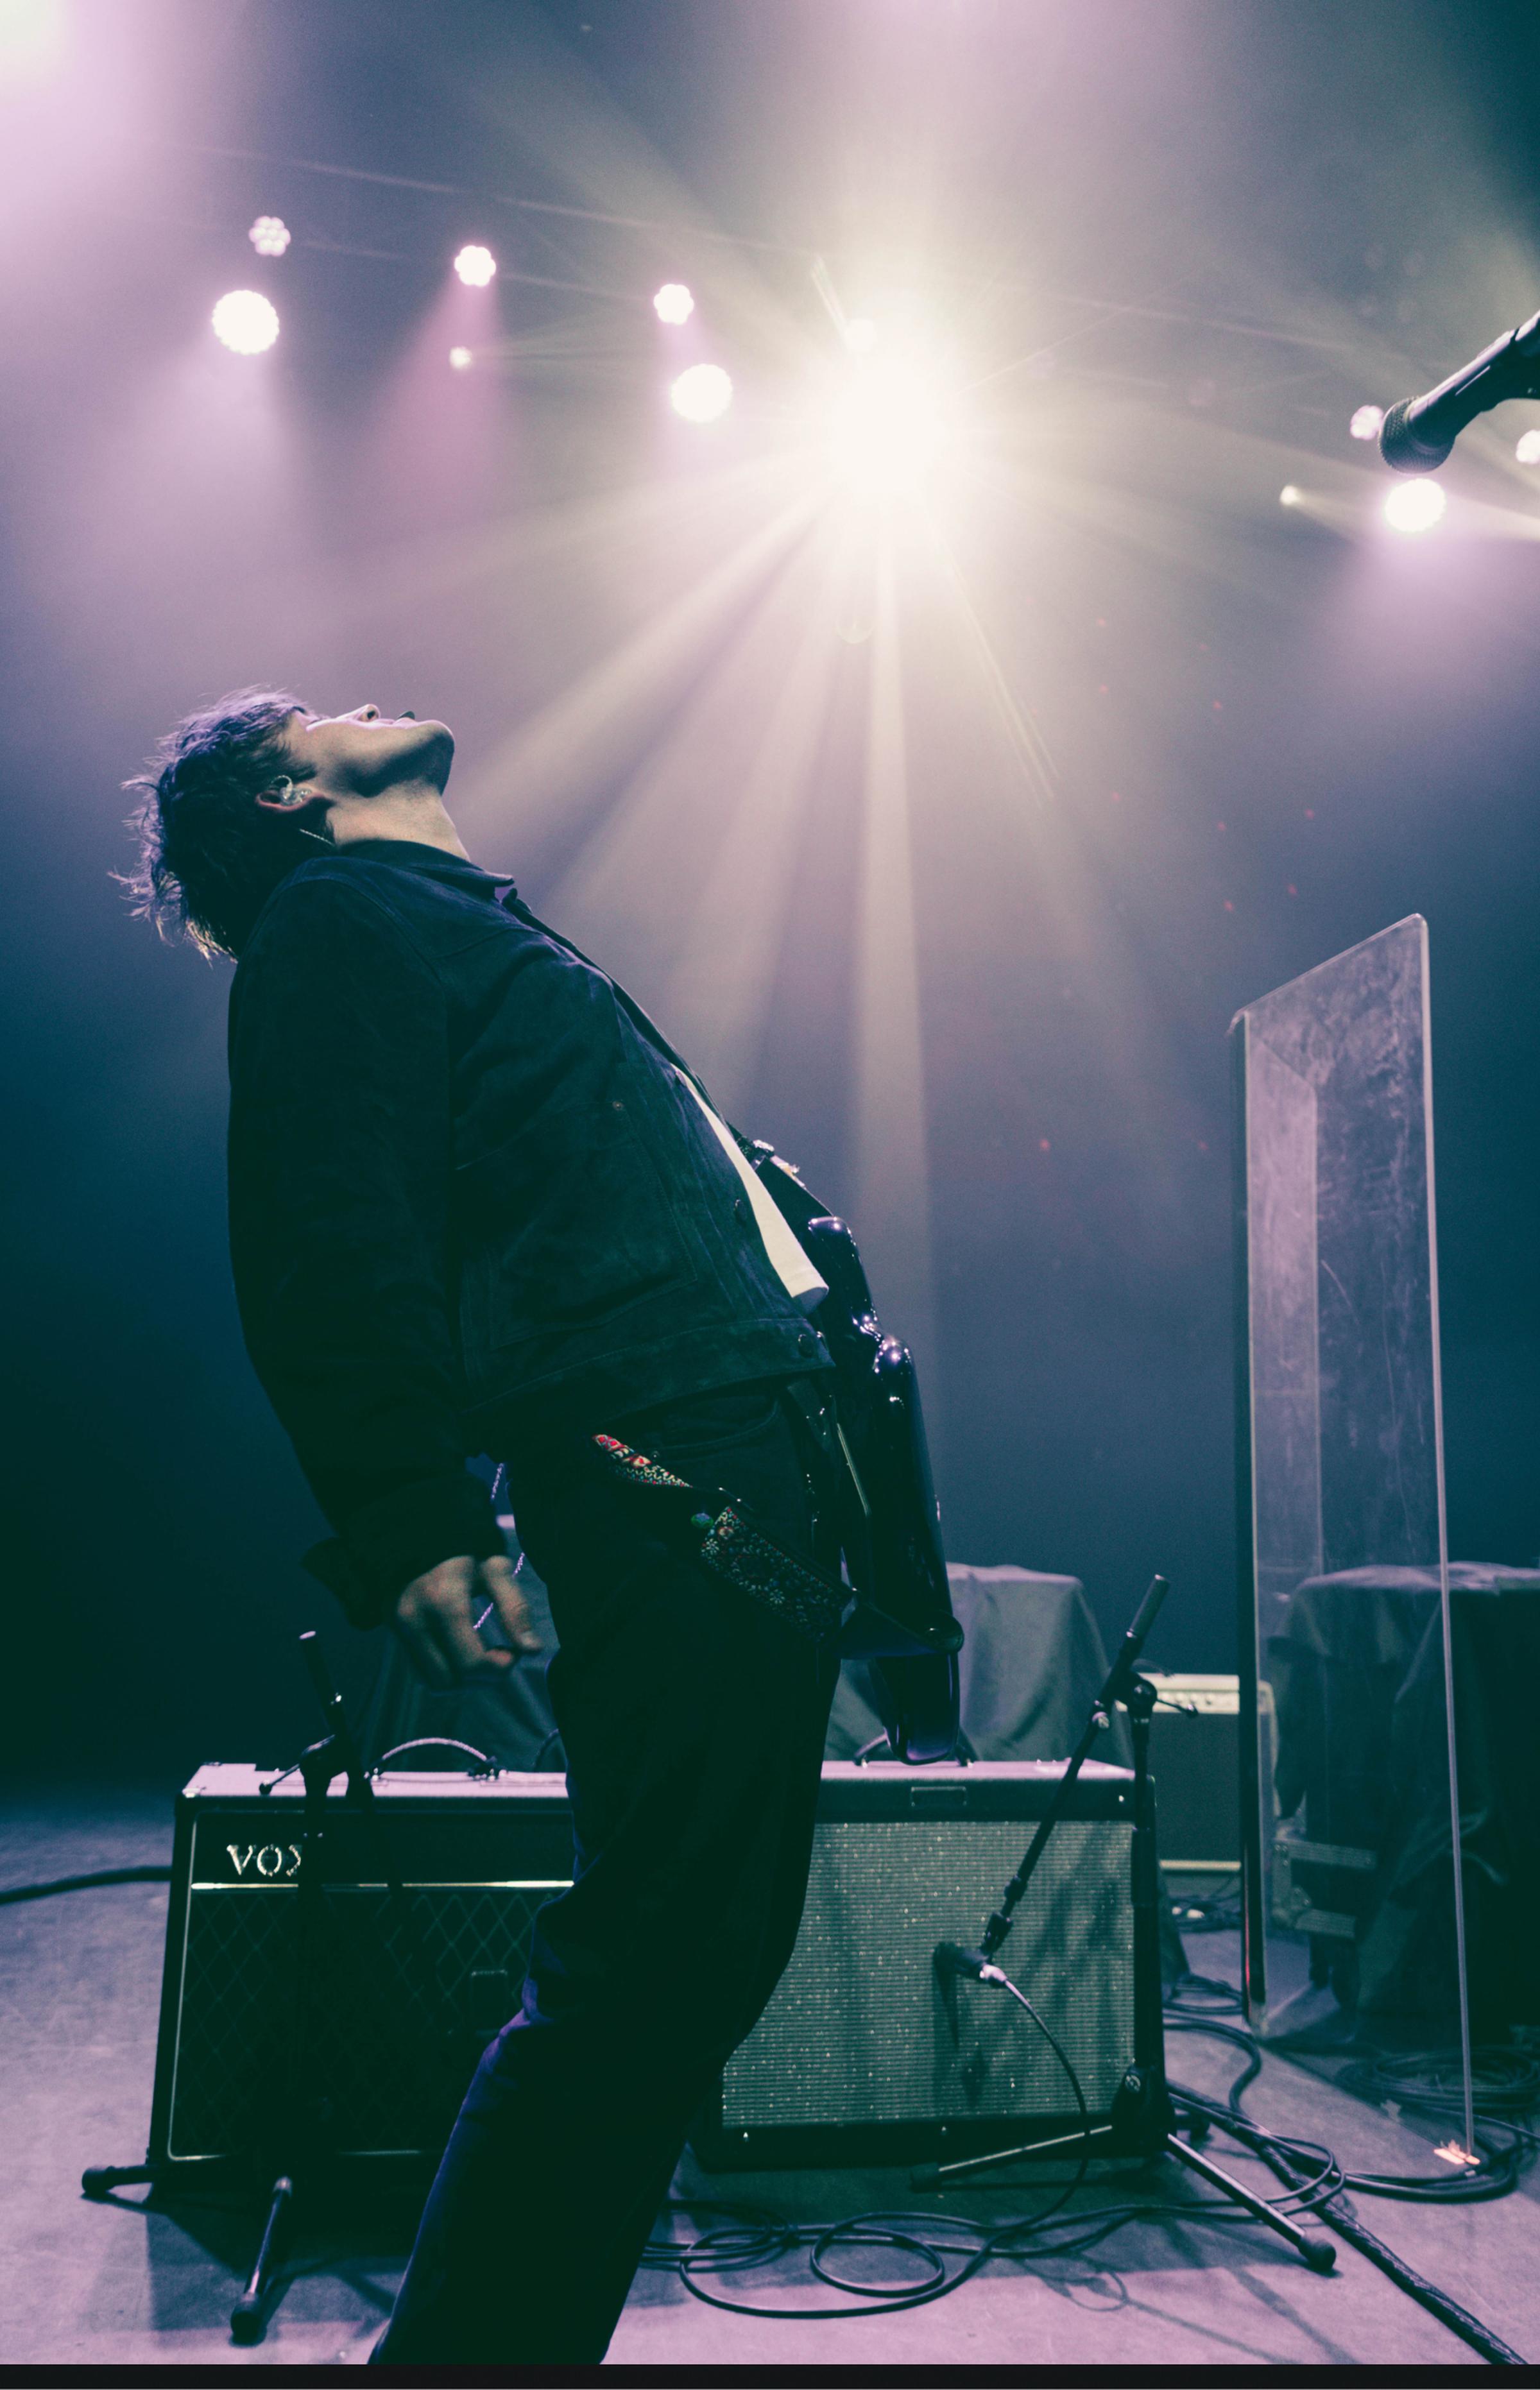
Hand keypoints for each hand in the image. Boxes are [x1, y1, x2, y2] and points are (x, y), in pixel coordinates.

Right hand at [393, 1552, 542, 1688]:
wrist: (420, 1539)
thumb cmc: (465, 1553)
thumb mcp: (495, 1569)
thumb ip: (515, 1607)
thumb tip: (532, 1649)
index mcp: (442, 1600)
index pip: (470, 1663)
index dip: (499, 1668)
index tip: (513, 1651)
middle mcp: (414, 1620)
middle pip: (452, 1680)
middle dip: (483, 1677)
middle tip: (501, 1654)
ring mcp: (399, 1629)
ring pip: (434, 1683)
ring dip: (464, 1681)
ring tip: (483, 1656)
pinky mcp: (394, 1635)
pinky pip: (422, 1673)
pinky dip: (447, 1674)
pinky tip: (463, 1653)